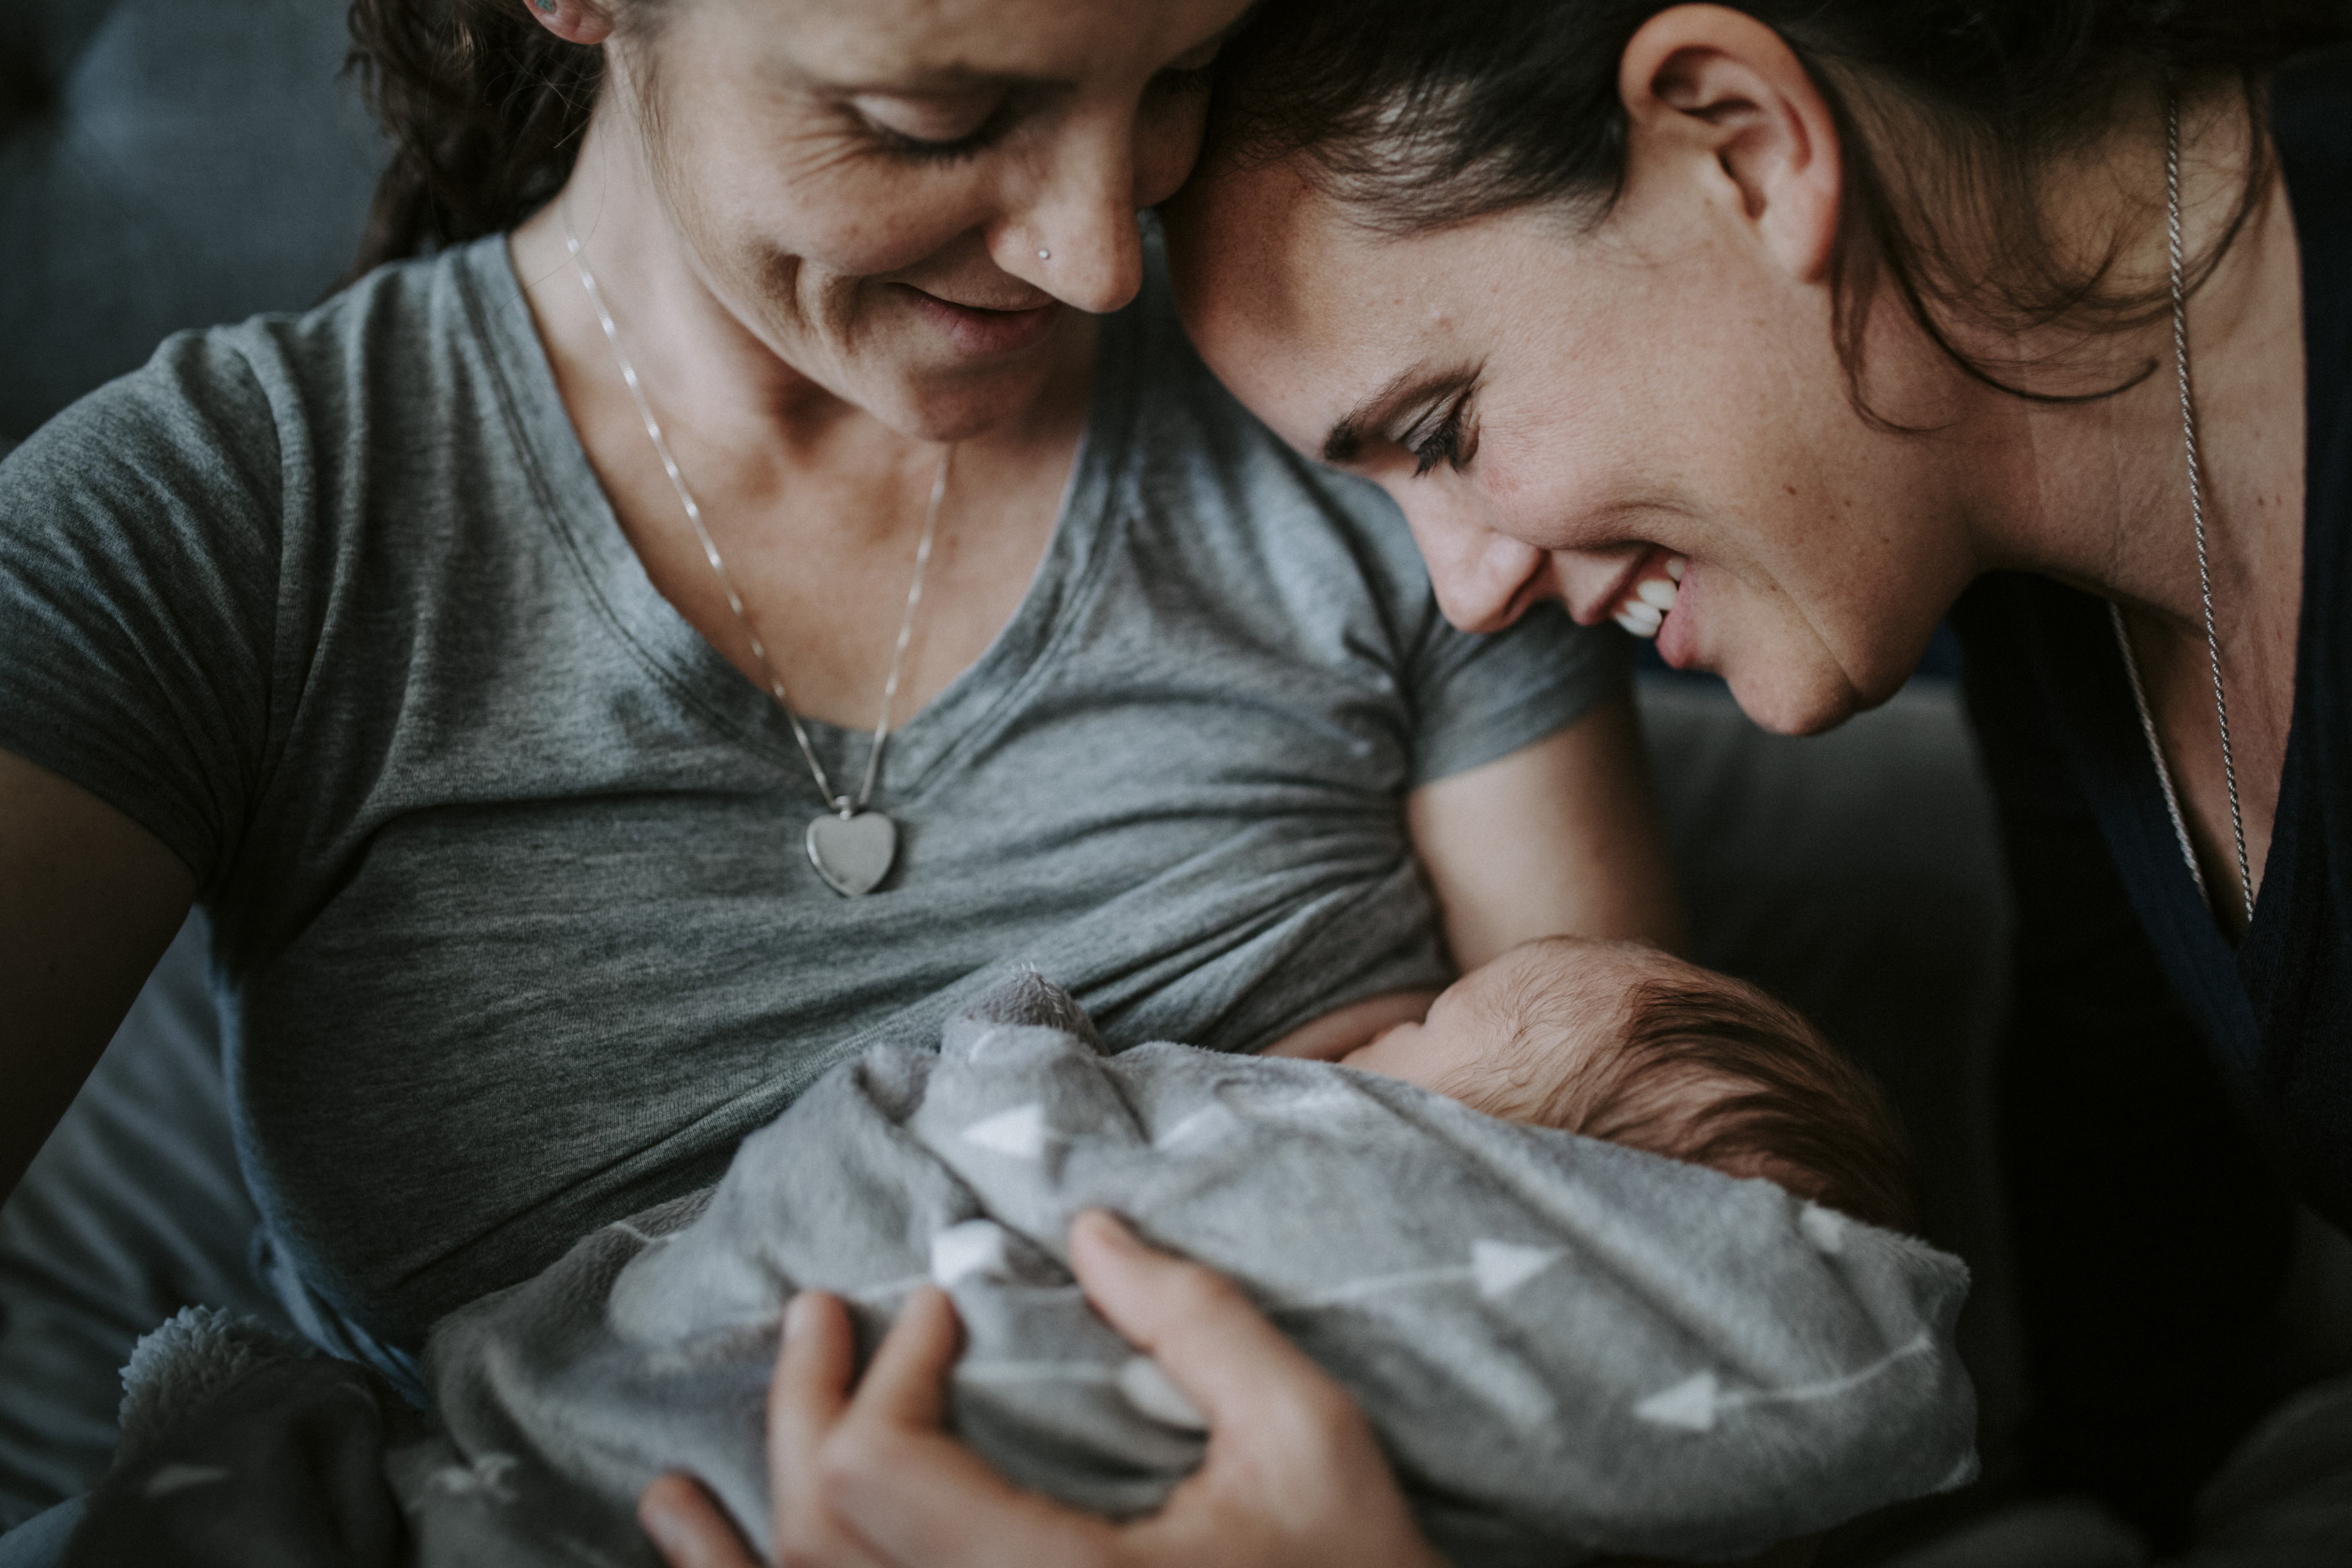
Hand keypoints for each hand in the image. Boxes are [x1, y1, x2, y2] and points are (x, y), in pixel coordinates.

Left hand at [637, 1209, 1445, 1567]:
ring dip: (735, 1549)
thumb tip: (1087, 1227)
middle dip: (805, 1417)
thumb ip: (1198, 1325)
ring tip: (674, 1486)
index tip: (938, 1306)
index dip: (889, 1375)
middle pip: (825, 1545)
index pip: (887, 1478)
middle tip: (815, 1318)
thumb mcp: (1309, 1443)